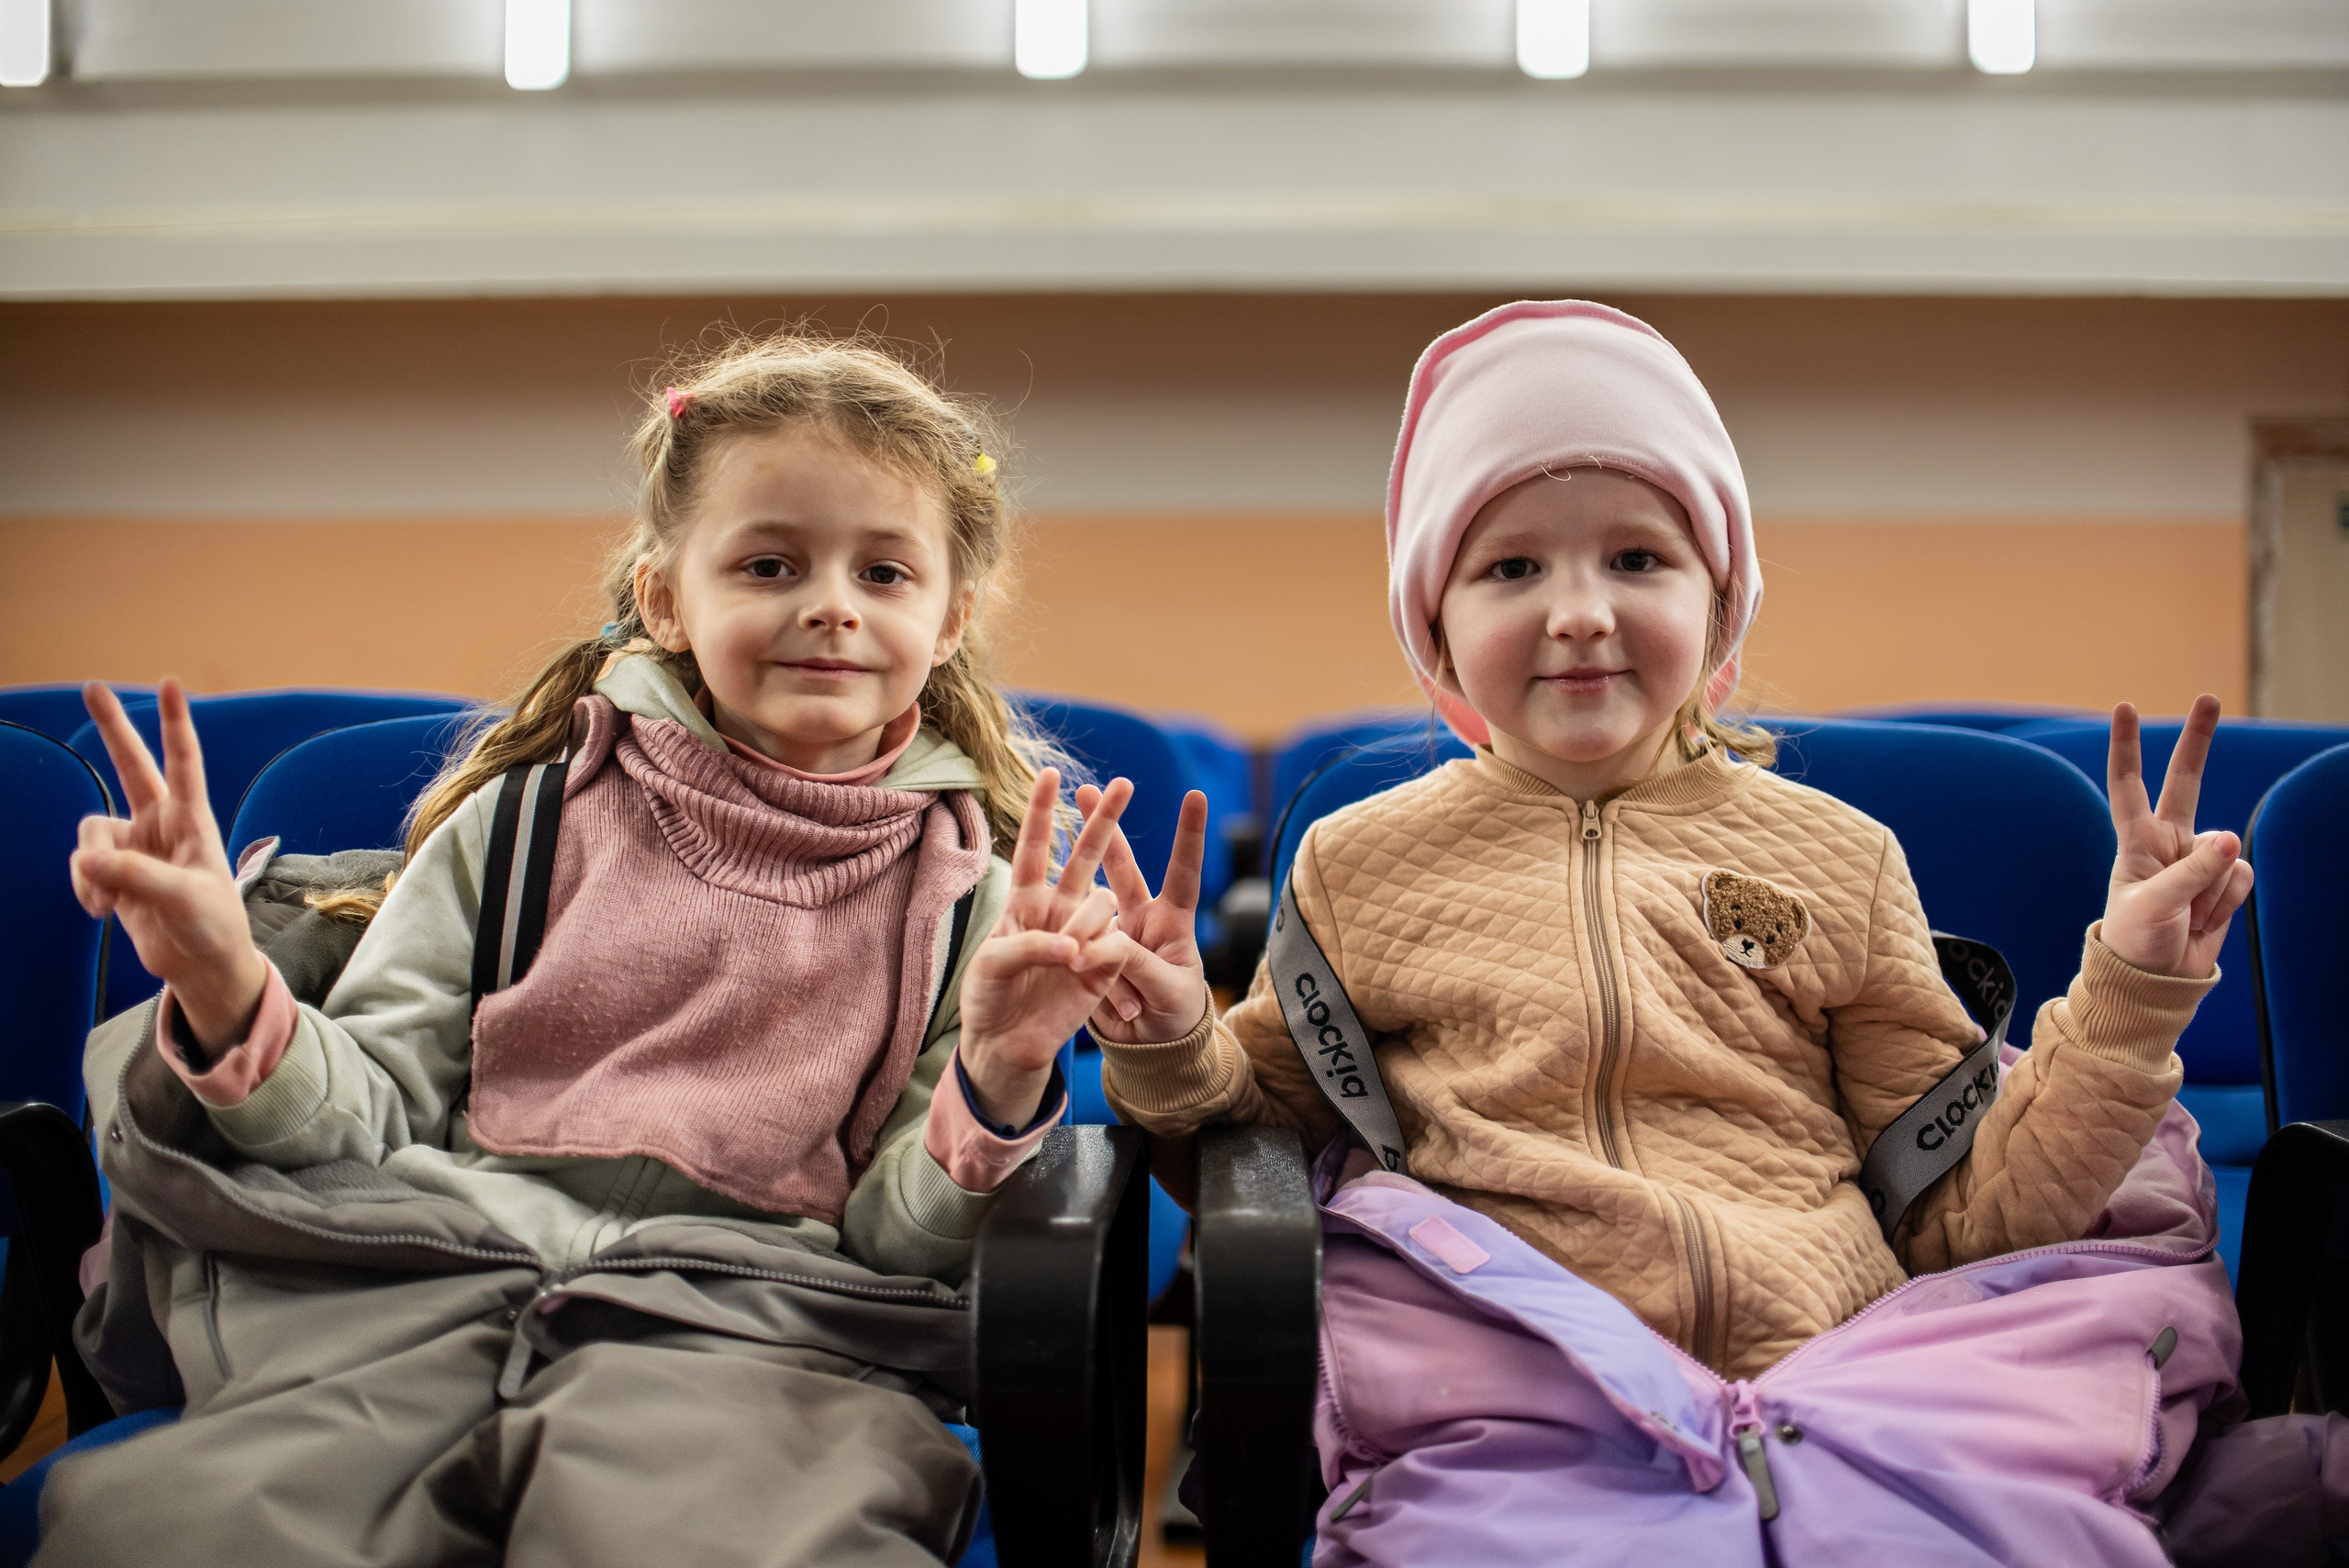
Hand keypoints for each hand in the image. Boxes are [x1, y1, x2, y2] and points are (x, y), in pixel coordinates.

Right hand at [68, 680, 268, 1050]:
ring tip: (108, 901)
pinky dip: (85, 887)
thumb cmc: (211, 926)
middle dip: (114, 727)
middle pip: (132, 765)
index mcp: (192, 820)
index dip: (175, 723)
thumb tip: (88, 861)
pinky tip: (101, 911)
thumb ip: (136, 878)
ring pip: (91, 834)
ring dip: (91, 867)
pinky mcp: (114, 871)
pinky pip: (84, 865)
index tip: (170, 684)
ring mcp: (136, 845)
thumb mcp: (183, 901)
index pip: (183, 762)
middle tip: (93, 684)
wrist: (201, 964)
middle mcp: (161, 824)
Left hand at [957, 769, 1135, 1127]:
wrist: (1006, 1046)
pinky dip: (1099, 956)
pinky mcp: (1104, 965)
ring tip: (1066, 963)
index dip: (1044, 811)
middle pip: (1084, 854)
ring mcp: (1084, 934)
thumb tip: (1072, 948)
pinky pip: (1114, 945)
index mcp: (1024, 901)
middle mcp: (1057, 910)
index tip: (1053, 774)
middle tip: (1123, 783)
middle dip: (1103, 818)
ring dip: (1084, 925)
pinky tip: (1079, 977)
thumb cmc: (988, 999)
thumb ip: (1027, 945)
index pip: (1035, 847)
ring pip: (1100, 903)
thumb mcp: (991, 965)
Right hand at [1080, 784, 1210, 1045]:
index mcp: (1171, 923)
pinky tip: (1116, 1006)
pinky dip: (1085, 974)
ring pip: (1088, 906)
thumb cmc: (1176, 1018)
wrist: (1150, 1053)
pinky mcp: (1084, 958)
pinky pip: (1076, 953)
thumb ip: (1137, 964)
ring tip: (1084, 960)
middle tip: (1084, 788)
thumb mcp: (1168, 993)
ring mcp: (1109, 936)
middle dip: (1104, 827)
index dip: (1189, 835)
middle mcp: (1139, 921)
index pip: (1183, 873)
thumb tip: (1100, 941)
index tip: (1194, 795)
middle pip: (1122, 868)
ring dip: (1077, 910)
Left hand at [2098, 695, 2253, 979]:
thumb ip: (2192, 873)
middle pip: (2186, 782)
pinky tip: (2206, 918)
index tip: (2124, 707)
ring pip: (2225, 852)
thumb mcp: (2154, 906)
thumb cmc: (2137, 941)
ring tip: (2187, 914)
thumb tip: (2230, 841)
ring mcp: (2198, 860)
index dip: (2127, 747)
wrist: (2157, 980)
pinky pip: (2240, 877)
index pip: (2128, 785)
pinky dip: (2227, 901)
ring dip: (2211, 888)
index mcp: (2137, 841)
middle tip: (2209, 696)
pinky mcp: (2223, 881)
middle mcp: (2168, 841)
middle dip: (2199, 740)